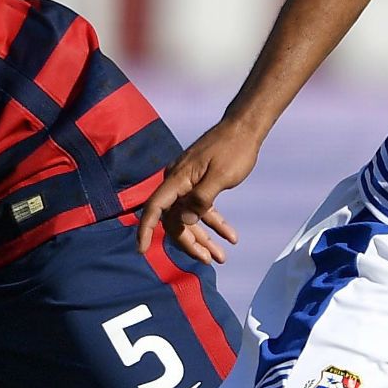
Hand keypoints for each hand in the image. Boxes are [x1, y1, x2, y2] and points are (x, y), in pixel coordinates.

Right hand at [136, 121, 257, 261]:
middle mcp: (177, 181)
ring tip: (220, 257)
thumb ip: (201, 200)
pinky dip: (215, 223)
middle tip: (208, 260)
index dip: (145, 230)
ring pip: (188, 217)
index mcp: (178, 179)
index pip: (154, 208)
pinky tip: (230, 236)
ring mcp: (188, 183)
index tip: (141, 250)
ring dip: (203, 238)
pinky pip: (201, 208)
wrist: (245, 128)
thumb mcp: (221, 177)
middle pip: (174, 219)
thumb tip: (183, 222)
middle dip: (189, 243)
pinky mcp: (199, 183)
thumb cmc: (234, 150)